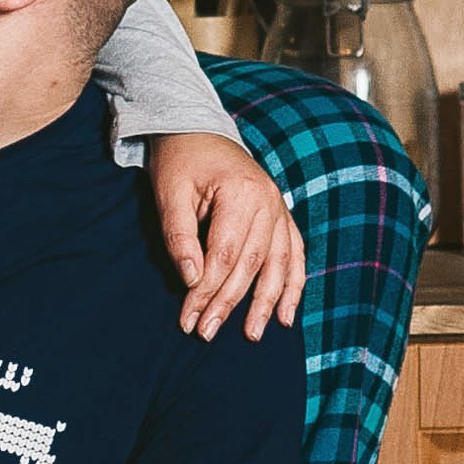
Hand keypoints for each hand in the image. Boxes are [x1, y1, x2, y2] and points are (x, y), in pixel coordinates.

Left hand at [148, 131, 305, 342]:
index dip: (206, 291)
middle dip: (229, 303)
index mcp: (241, 193)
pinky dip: (293, 286)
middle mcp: (269, 201)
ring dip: (266, 303)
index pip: (224, 255)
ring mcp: (280, 208)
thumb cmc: (179, 161)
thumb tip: (191, 280)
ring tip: (253, 334)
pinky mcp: (282, 215)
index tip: (188, 319)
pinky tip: (286, 315)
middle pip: (251, 265)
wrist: (197, 130)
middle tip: (207, 332)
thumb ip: (179, 236)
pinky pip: (294, 255)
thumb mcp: (169, 193)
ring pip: (278, 265)